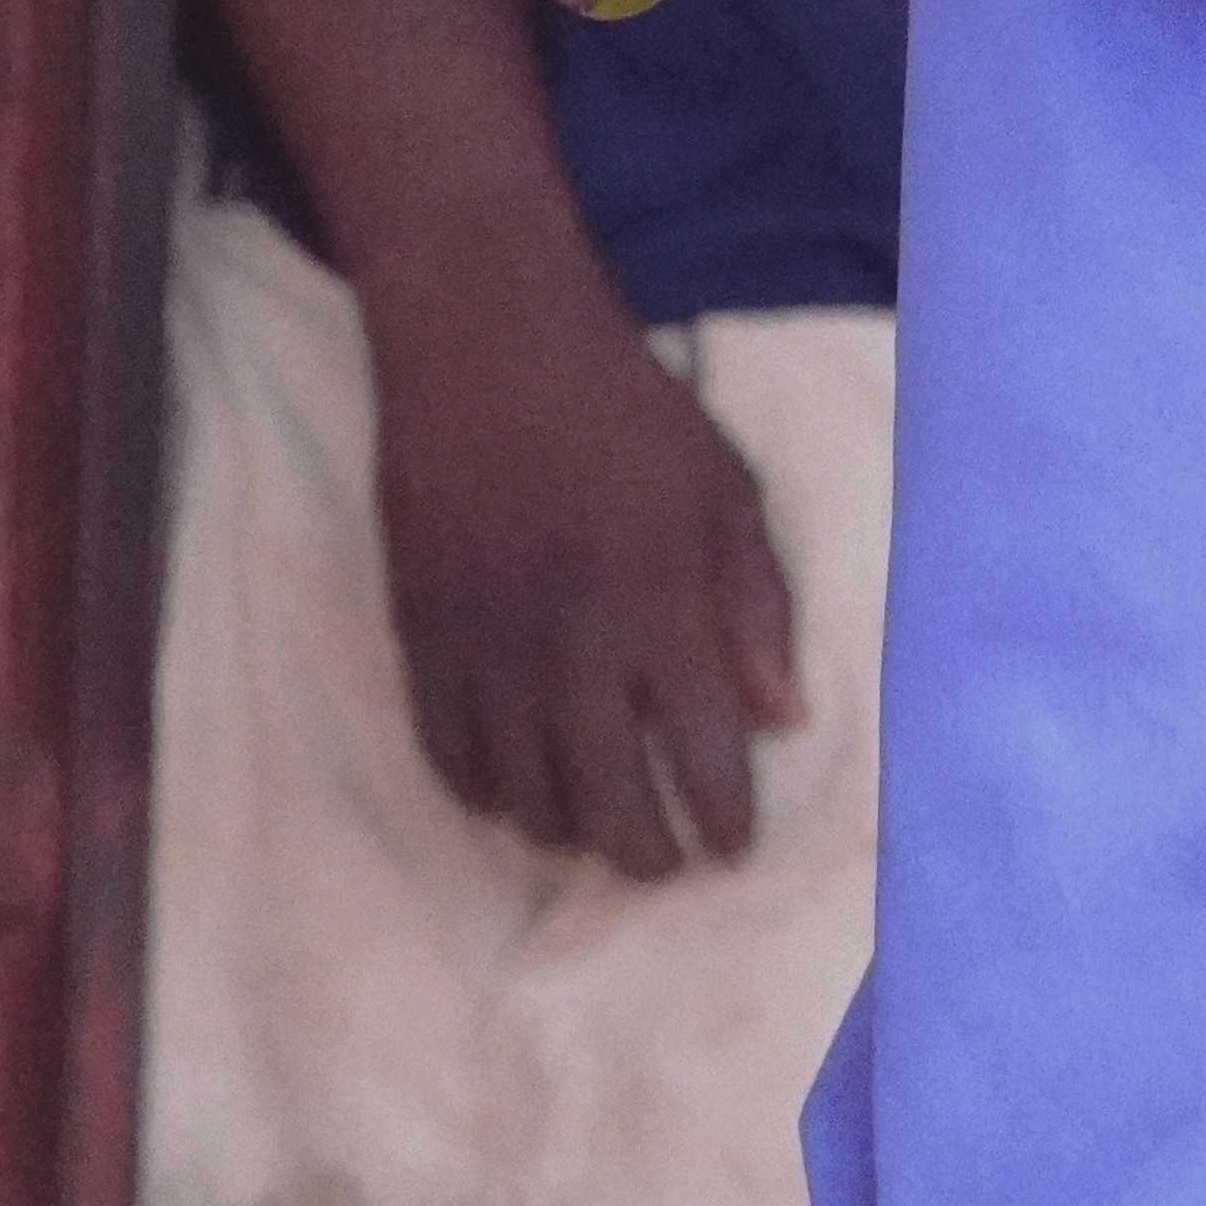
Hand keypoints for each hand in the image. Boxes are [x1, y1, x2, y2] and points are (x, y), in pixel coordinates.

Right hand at [360, 239, 803, 878]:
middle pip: (606, 802)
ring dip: (567, 832)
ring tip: (602, 828)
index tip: (733, 845)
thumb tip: (787, 719)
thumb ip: (759, 605)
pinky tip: (518, 790)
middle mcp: (571, 638)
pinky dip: (485, 794)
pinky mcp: (418, 635)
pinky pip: (446, 758)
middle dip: (646, 855)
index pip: (702, 753)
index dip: (722, 818)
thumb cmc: (628, 412)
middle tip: (669, 861)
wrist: (488, 344)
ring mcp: (485, 644)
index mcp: (661, 598)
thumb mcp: (726, 487)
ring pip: (522, 798)